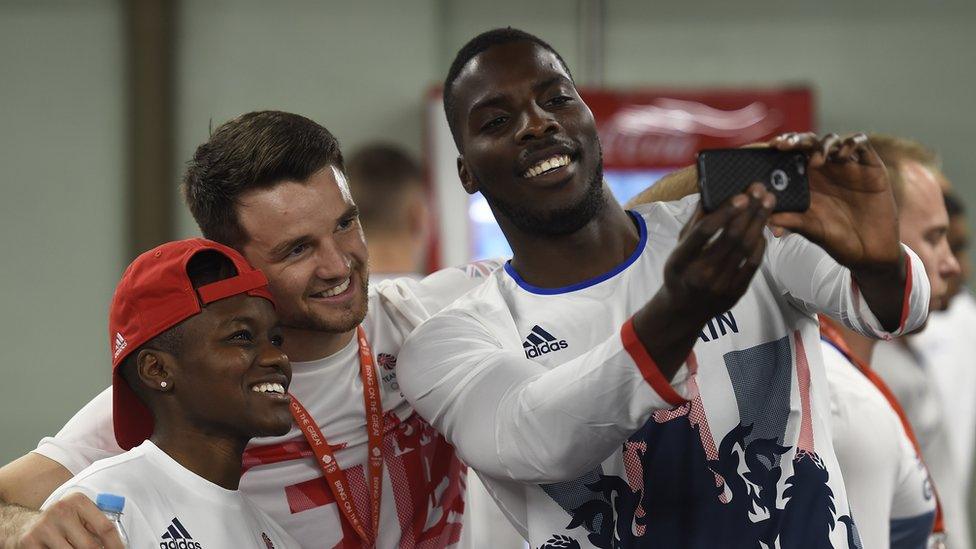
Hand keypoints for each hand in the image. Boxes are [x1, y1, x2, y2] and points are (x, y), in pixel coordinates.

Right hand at [12, 493, 123, 548]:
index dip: (116, 545)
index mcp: (78, 501)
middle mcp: (61, 510)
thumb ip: (96, 524)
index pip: (105, 528)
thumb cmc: (60, 521)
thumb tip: (118, 544)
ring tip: (77, 548)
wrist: (23, 523)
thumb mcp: (79, 515)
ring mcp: (44, 527)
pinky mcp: (30, 542)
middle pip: (90, 546)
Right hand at [665, 182, 776, 319]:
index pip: (705, 231)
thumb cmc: (680, 273)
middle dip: (749, 211)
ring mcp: (720, 285)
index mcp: (681, 260)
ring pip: (746, 248)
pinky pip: (753, 264)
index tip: (742, 195)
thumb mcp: (678, 249)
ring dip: (759, 222)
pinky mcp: (735, 293)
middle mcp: (701, 274)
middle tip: (761, 190)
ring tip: (768, 203)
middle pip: (731, 237)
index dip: (725, 212)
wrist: (684, 310)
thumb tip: (709, 194)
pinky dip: (760, 244)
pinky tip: (762, 228)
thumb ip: (693, 224)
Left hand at [767, 132, 900, 267]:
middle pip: (809, 143)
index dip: (782, 148)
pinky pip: (861, 143)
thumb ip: (790, 220)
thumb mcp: (810, 230)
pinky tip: (842, 155)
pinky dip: (851, 143)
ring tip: (816, 161)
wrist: (869, 251)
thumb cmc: (836, 240)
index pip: (792, 156)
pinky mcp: (870, 166)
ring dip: (822, 144)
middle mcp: (826, 170)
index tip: (771, 146)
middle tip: (785, 145)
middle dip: (796, 140)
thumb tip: (765, 216)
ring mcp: (848, 166)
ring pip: (833, 140)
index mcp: (808, 181)